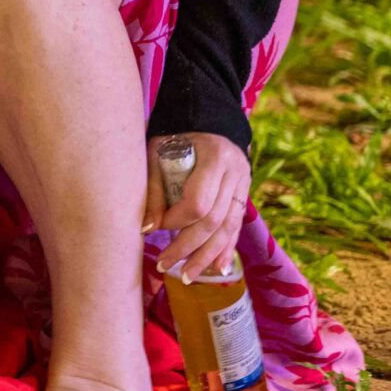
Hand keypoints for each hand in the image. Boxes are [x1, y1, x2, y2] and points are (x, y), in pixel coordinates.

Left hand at [143, 132, 251, 283]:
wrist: (207, 115)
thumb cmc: (174, 132)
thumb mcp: (157, 150)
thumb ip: (154, 188)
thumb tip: (147, 229)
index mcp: (213, 157)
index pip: (197, 202)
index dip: (176, 220)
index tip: (156, 228)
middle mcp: (235, 172)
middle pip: (213, 220)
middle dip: (189, 247)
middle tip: (166, 265)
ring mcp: (243, 183)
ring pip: (228, 228)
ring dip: (207, 255)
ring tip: (188, 276)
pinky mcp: (243, 193)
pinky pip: (236, 225)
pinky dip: (225, 248)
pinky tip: (217, 268)